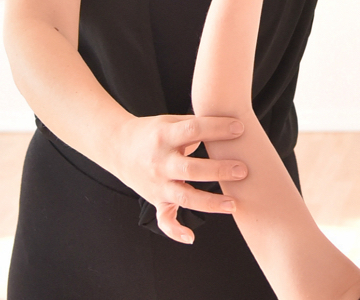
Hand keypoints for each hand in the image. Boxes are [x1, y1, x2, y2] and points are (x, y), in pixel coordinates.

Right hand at [111, 114, 248, 243]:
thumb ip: (196, 125)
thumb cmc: (152, 132)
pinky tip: (191, 238)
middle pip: (191, 169)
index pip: (193, 130)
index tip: (240, 128)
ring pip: (184, 197)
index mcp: (164, 136)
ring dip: (209, 202)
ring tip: (233, 204)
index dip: (217, 129)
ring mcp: (157, 184)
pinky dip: (175, 231)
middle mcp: (160, 162)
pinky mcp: (155, 199)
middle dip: (218, 170)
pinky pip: (164, 219)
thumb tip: (229, 126)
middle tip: (243, 170)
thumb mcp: (169, 121)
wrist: (117, 147)